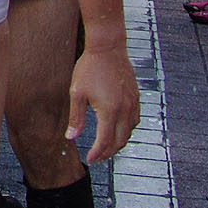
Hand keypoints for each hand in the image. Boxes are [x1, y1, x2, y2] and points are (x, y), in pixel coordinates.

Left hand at [64, 47, 140, 163]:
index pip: (105, 141)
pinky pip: (135, 121)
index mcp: (109, 110)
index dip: (97, 153)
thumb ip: (76, 117)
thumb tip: (71, 137)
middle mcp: (125, 110)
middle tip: (97, 157)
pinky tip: (117, 130)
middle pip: (120, 141)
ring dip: (118, 142)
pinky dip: (126, 130)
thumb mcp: (77, 93)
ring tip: (106, 146)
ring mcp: (133, 104)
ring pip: (129, 132)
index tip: (90, 159)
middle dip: (108, 152)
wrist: (108, 48)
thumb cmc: (89, 69)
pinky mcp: (136, 98)